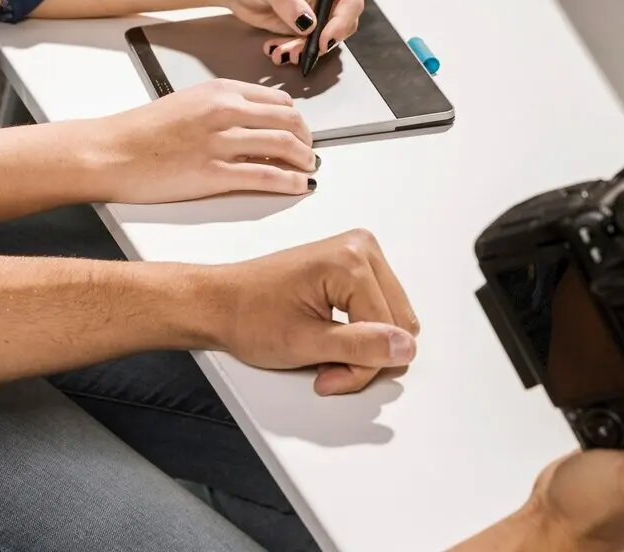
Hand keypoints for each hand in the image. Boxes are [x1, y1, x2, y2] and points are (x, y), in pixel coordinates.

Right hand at [94, 79, 317, 202]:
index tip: (301, 131)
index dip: (296, 118)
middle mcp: (225, 111)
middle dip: (307, 139)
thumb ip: (223, 109)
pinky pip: (267, 175)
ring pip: (284, 146)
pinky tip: (298, 186)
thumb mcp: (188, 104)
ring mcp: (221, 142)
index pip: (277, 100)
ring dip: (304, 160)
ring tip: (309, 169)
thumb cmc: (141, 132)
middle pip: (289, 121)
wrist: (110, 152)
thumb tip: (254, 124)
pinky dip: (290, 181)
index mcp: (220, 91)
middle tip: (310, 152)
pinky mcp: (214, 173)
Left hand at [208, 229, 420, 395]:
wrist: (219, 303)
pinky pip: (380, 311)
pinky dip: (359, 335)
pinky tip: (331, 338)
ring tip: (325, 354)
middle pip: (398, 324)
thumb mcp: (305, 343)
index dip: (361, 366)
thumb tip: (404, 347)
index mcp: (351, 259)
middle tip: (327, 368)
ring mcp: (360, 254)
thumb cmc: (248, 315)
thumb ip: (360, 347)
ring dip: (363, 348)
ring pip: (392, 320)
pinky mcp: (355, 266)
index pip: (389, 330)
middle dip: (365, 357)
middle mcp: (361, 248)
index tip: (327, 376)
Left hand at [215, 0, 365, 64]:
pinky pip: (313, 43)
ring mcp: (323, 5)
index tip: (324, 38)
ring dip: (308, 48)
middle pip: (347, 19)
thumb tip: (308, 24)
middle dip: (324, 38)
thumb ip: (288, 2)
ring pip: (330, 35)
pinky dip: (298, 50)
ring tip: (284, 50)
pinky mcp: (311, 23)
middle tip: (302, 48)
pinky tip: (279, 48)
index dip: (342, 19)